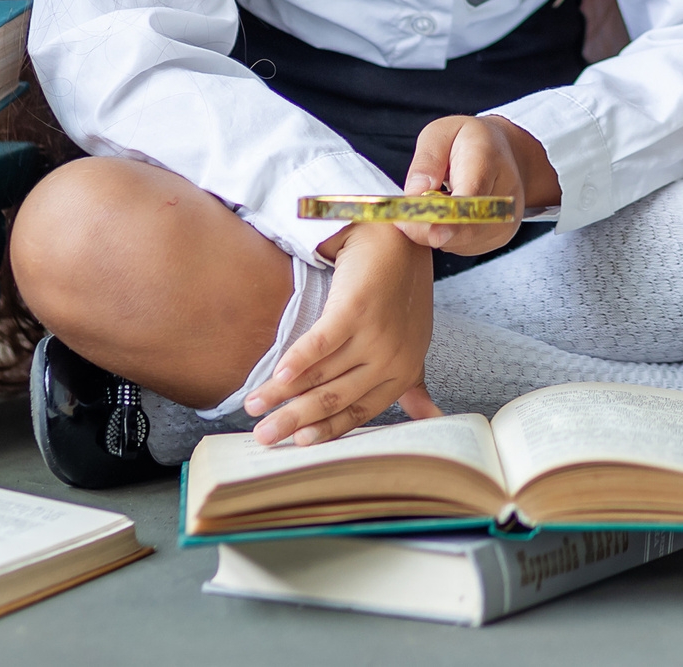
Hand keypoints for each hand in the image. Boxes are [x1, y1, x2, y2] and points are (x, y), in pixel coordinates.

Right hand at [247, 223, 437, 446]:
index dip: (324, 431)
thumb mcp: (413, 343)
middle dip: (293, 421)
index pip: (358, 412)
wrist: (398, 237)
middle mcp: (391, 359)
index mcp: (402, 372)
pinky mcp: (357, 309)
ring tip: (252, 405)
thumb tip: (429, 416)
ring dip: (281, 393)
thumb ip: (413, 383)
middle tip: (263, 437)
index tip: (296, 445)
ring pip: (320, 375)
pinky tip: (276, 377)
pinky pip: (321, 343)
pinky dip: (297, 362)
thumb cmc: (403, 291)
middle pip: (333, 399)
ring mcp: (375, 335)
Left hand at [399, 115, 559, 256]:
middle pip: (465, 228)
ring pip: (459, 241)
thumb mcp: (440, 133)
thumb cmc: (468, 141)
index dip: (452, 219)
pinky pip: (462, 246)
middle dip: (428, 228)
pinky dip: (445, 235)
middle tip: (402, 217)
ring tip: (433, 202)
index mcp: (488, 160)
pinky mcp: (499, 237)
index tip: (433, 235)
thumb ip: (426, 161)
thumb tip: (414, 194)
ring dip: (434, 230)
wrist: (504, 152)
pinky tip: (445, 214)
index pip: (472, 197)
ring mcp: (504, 220)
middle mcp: (504, 196)